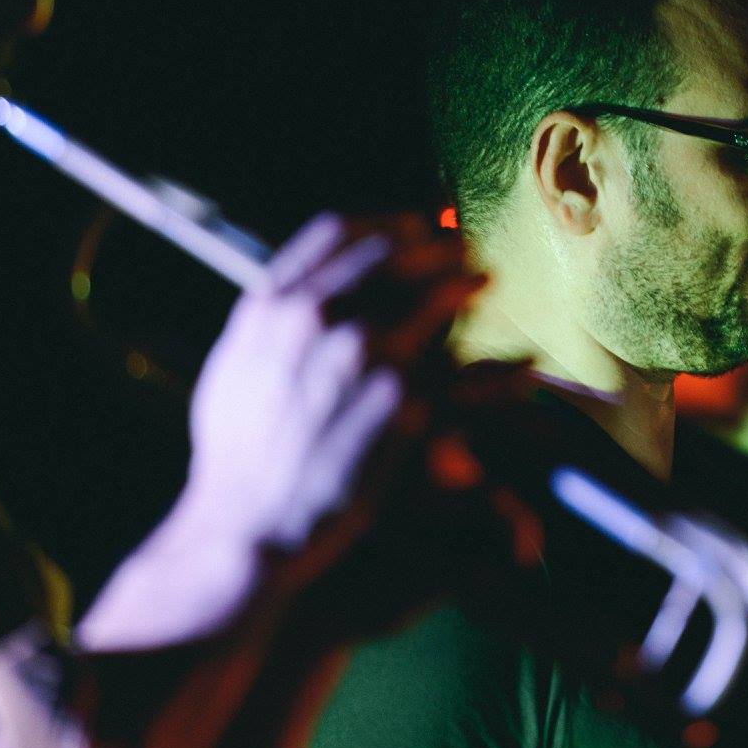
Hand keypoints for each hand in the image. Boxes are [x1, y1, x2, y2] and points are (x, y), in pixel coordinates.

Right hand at [79, 213, 500, 648]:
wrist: (245, 523)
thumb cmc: (235, 456)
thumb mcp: (231, 368)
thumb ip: (267, 319)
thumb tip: (296, 289)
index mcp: (270, 303)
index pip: (337, 230)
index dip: (384, 223)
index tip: (412, 226)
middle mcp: (316, 317)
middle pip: (393, 252)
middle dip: (434, 246)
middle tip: (459, 248)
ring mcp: (362, 354)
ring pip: (434, 295)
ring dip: (464, 282)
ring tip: (482, 281)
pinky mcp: (401, 401)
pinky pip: (463, 368)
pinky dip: (496, 363)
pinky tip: (516, 361)